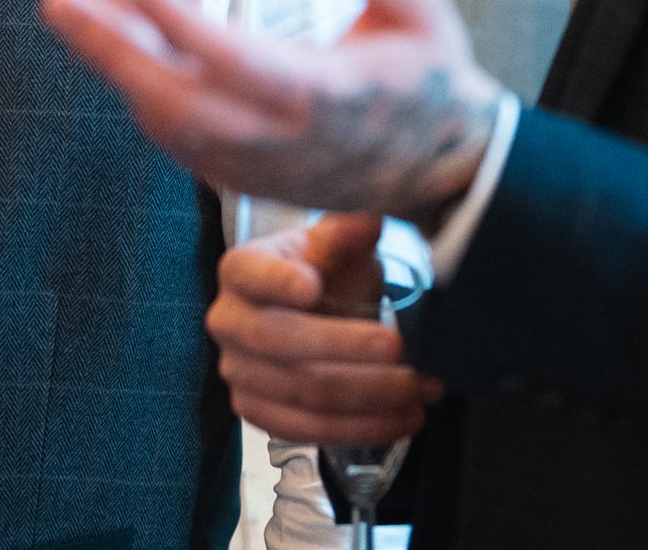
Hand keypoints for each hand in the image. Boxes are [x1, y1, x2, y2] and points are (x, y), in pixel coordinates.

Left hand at [40, 0, 501, 220]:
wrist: (444, 171)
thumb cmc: (429, 74)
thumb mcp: (424, 3)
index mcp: (326, 95)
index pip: (233, 58)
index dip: (174, 20)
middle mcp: (280, 140)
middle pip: (176, 101)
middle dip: (111, 48)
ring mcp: (255, 167)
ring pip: (165, 122)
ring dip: (114, 61)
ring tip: (74, 2)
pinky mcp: (240, 178)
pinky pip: (172, 136)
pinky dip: (136, 88)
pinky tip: (111, 38)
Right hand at [210, 213, 442, 445]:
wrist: (316, 316)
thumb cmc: (326, 274)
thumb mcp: (339, 246)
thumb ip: (351, 231)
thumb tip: (371, 218)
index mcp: (241, 269)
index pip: (253, 274)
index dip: (280, 281)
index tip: (314, 286)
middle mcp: (228, 320)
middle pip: (279, 340)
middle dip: (345, 346)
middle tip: (398, 346)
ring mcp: (237, 371)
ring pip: (302, 392)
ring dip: (369, 395)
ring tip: (419, 388)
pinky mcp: (256, 411)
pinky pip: (307, 429)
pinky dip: (361, 428)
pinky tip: (401, 419)